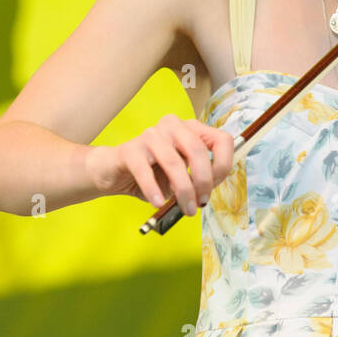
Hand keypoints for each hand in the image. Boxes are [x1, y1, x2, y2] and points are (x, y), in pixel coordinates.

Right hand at [86, 114, 234, 215]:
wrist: (114, 172)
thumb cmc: (153, 173)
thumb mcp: (183, 173)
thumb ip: (198, 177)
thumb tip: (208, 190)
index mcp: (191, 129)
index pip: (222, 140)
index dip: (223, 166)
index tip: (214, 187)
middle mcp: (173, 126)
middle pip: (198, 150)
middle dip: (203, 181)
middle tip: (201, 203)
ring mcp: (151, 135)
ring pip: (174, 162)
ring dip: (183, 191)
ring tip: (186, 210)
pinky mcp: (130, 150)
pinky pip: (145, 171)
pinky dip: (154, 190)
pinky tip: (158, 202)